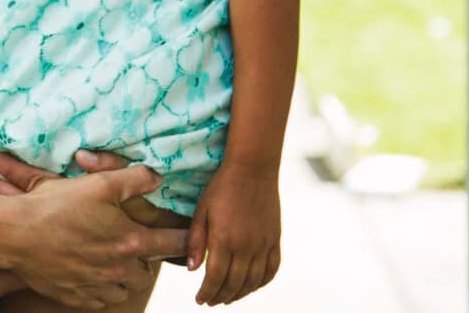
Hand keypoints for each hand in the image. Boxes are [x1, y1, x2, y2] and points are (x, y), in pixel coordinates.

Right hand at [0, 155, 188, 308]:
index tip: (191, 238)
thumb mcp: (98, 182)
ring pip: (125, 288)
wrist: (15, 234)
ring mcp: (98, 286)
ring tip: (110, 259)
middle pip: (147, 270)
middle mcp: (120, 269)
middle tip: (132, 242)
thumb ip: (134, 179)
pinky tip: (89, 272)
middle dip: (144, 258)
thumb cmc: (56, 205)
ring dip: (123, 276)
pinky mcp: (77, 296)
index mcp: (131, 241)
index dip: (185, 239)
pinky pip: (100, 299)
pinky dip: (100, 288)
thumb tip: (158, 177)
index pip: (173, 244)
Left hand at [188, 161, 280, 304]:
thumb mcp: (201, 211)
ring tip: (228, 298)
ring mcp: (264, 245)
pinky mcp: (275, 240)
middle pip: (234, 284)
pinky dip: (261, 283)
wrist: (252, 168)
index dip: (207, 293)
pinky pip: (272, 270)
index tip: (200, 300)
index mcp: (224, 240)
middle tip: (211, 301)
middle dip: (221, 297)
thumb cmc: (221, 186)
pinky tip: (251, 285)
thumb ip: (197, 241)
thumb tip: (193, 270)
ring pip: (254, 282)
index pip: (215, 278)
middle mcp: (246, 247)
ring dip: (240, 294)